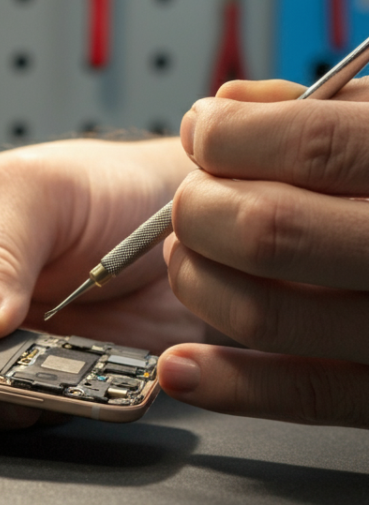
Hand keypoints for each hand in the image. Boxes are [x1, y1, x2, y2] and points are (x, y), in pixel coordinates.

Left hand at [160, 78, 368, 427]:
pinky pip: (299, 397)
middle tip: (192, 200)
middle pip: (269, 232)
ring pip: (263, 314)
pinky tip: (181, 363)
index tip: (205, 132)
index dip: (234, 136)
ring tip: (191, 255)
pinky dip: (223, 384)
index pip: (313, 146)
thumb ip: (323, 111)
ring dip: (196, 281)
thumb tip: (227, 106)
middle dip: (200, 209)